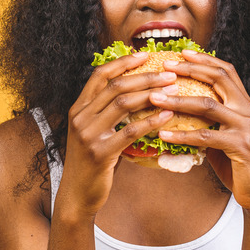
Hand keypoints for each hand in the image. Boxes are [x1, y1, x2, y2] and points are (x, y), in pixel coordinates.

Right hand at [57, 52, 175, 216]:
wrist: (77, 195)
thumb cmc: (92, 163)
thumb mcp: (94, 132)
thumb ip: (107, 113)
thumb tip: (136, 93)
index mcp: (79, 108)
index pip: (100, 74)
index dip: (123, 62)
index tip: (145, 54)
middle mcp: (80, 117)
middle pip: (115, 86)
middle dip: (145, 76)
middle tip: (169, 74)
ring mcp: (88, 134)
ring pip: (122, 104)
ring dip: (151, 94)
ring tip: (173, 91)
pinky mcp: (100, 153)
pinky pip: (130, 132)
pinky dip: (151, 121)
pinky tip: (168, 116)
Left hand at [152, 50, 249, 216]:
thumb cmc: (236, 162)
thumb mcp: (223, 134)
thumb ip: (209, 119)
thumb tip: (176, 107)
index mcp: (245, 103)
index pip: (226, 71)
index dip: (204, 60)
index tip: (182, 52)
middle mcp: (248, 110)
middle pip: (218, 79)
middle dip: (189, 70)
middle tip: (164, 67)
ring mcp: (246, 127)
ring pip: (207, 105)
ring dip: (178, 100)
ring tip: (154, 98)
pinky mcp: (241, 146)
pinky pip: (205, 136)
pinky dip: (181, 135)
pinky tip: (162, 136)